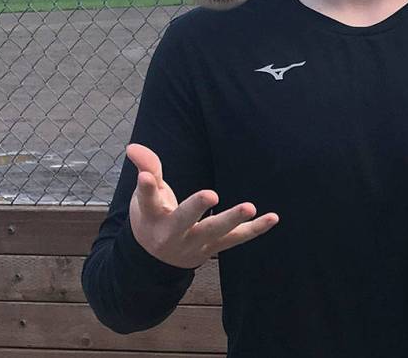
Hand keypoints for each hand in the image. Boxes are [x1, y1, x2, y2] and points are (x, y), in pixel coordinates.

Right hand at [126, 143, 278, 268]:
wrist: (156, 260)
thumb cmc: (153, 218)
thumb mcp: (144, 196)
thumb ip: (147, 168)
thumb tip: (133, 146)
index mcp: (152, 218)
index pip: (147, 202)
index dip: (147, 189)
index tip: (146, 177)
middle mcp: (172, 234)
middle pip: (184, 221)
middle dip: (196, 208)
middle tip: (211, 194)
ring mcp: (195, 244)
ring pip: (214, 232)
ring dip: (232, 220)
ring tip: (249, 207)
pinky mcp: (214, 248)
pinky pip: (237, 239)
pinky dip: (255, 229)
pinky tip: (273, 217)